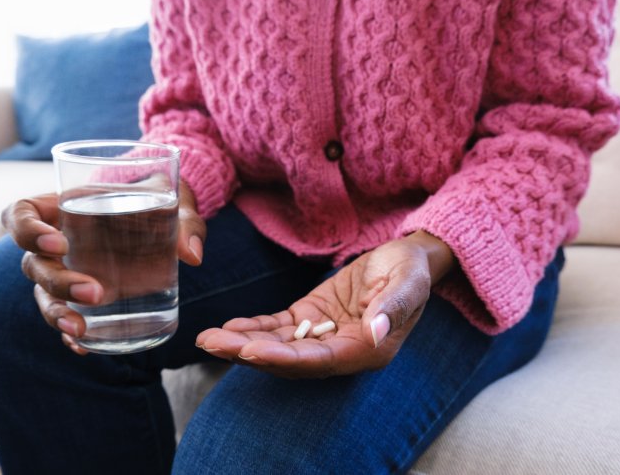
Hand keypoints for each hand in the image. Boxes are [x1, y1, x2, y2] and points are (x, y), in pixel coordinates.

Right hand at [2, 181, 204, 354]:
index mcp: (64, 206)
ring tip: (80, 329)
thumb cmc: (160, 202)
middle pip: (34, 264)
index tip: (58, 243)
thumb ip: (185, 221)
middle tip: (96, 292)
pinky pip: (65, 317)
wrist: (166, 219)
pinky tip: (84, 347)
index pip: (21, 214)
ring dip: (57, 313)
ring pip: (44, 295)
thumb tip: (192, 255)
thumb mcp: (174, 202)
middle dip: (58, 282)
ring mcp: (67, 272)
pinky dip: (69, 335)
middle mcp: (57, 243)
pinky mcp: (83, 297)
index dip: (27, 229)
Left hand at [196, 231, 455, 377]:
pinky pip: (278, 328)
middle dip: (250, 354)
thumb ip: (395, 306)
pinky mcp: (312, 317)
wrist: (408, 258)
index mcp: (367, 348)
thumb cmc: (412, 270)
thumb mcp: (409, 281)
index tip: (252, 351)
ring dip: (243, 344)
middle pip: (290, 360)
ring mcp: (324, 335)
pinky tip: (227, 327)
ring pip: (279, 346)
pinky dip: (253, 328)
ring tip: (206, 339)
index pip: (320, 360)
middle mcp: (342, 349)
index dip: (285, 359)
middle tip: (212, 345)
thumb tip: (377, 332)